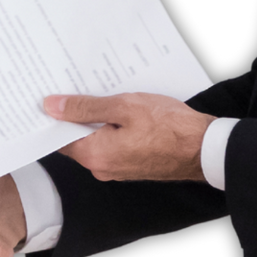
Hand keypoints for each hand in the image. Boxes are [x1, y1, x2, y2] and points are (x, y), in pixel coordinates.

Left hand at [45, 92, 211, 181]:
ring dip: (97, 120)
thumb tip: (52, 107)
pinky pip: (112, 145)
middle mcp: (102, 167)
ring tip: (102, 94)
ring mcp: (118, 169)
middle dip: (76, 115)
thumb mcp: (124, 106)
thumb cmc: (169, 127)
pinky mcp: (132, 165)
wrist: (205, 148)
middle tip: (76, 87)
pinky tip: (120, 110)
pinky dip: (112, 128)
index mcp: (95, 155)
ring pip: (96, 140)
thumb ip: (85, 107)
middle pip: (76, 139)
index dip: (54, 116)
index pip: (58, 137)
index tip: (52, 95)